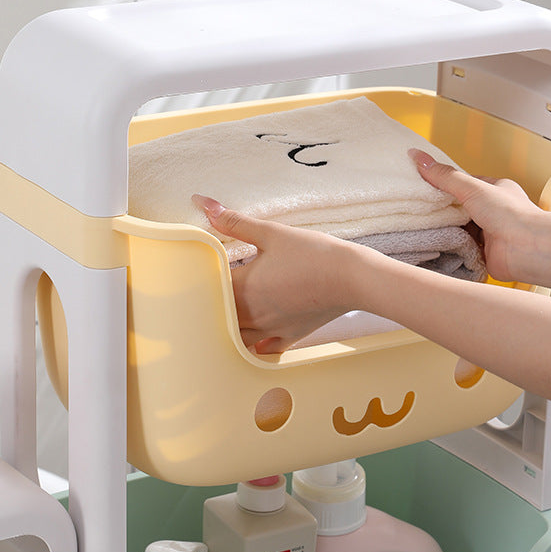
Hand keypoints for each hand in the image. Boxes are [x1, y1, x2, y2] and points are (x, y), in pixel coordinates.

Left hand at [192, 195, 360, 352]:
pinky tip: (256, 337)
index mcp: (242, 289)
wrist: (352, 277)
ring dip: (230, 327)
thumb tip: (203, 203)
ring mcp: (271, 329)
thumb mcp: (271, 232)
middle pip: (218, 318)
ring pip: (237, 338)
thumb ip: (235, 221)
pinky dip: (256, 344)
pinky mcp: (291, 335)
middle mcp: (252, 314)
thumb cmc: (314, 254)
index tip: (197, 273)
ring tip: (228, 314)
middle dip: (212, 306)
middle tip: (209, 293)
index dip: (201, 281)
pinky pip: (265, 348)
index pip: (208, 290)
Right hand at [408, 148, 544, 283]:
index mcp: (496, 190)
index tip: (423, 186)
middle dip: (443, 210)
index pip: (465, 184)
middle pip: (460, 208)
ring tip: (422, 227)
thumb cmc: (510, 214)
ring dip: (446, 230)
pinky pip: (461, 249)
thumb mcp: (472, 188)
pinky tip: (436, 244)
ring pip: (460, 229)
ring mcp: (489, 233)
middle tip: (419, 208)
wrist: (527, 249)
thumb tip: (418, 157)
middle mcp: (493, 211)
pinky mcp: (484, 254)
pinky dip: (451, 248)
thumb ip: (445, 176)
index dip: (445, 184)